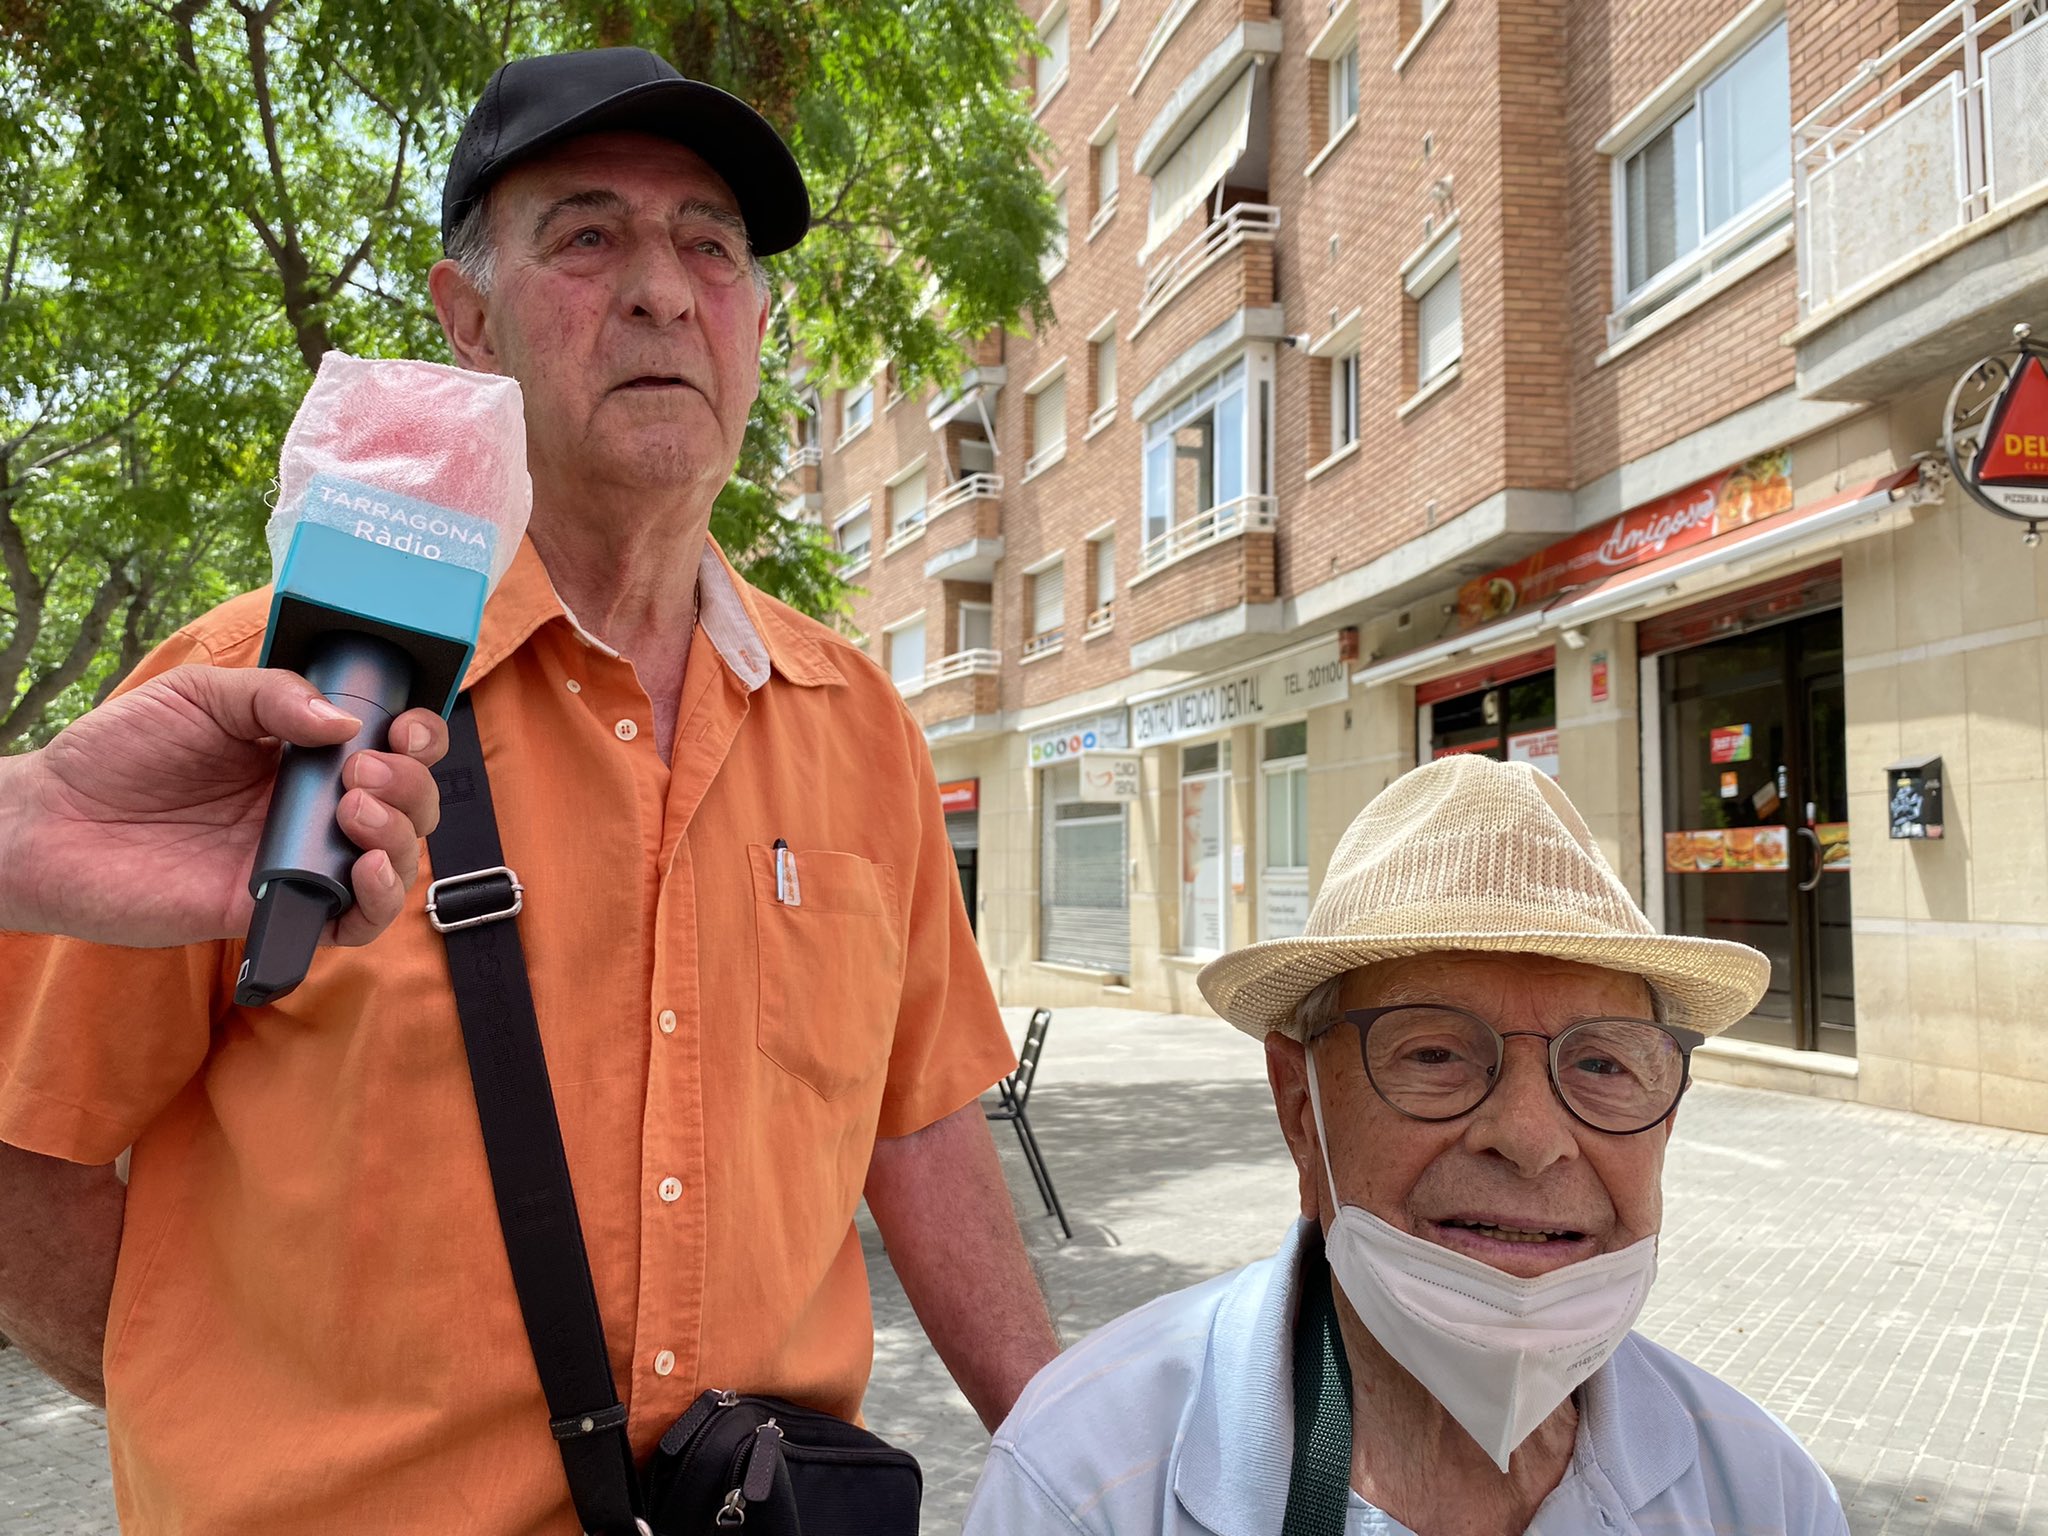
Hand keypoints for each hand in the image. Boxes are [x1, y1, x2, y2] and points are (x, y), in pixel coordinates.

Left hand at [0, 665, 447, 946]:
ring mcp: (300, 863)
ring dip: (400, 837)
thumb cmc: (119, 754)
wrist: (53, 823)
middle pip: (410, 806)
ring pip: (397, 863)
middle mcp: (313, 810)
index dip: (419, 739)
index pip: (392, 749)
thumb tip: (347, 723)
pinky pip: (355, 923)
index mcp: (304, 754)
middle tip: (362, 772)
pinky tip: (362, 872)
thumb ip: (273, 696)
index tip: (405, 729)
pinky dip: (379, 902)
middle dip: (411, 786)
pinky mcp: (277, 911)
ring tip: (354, 810)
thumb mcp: (200, 696)